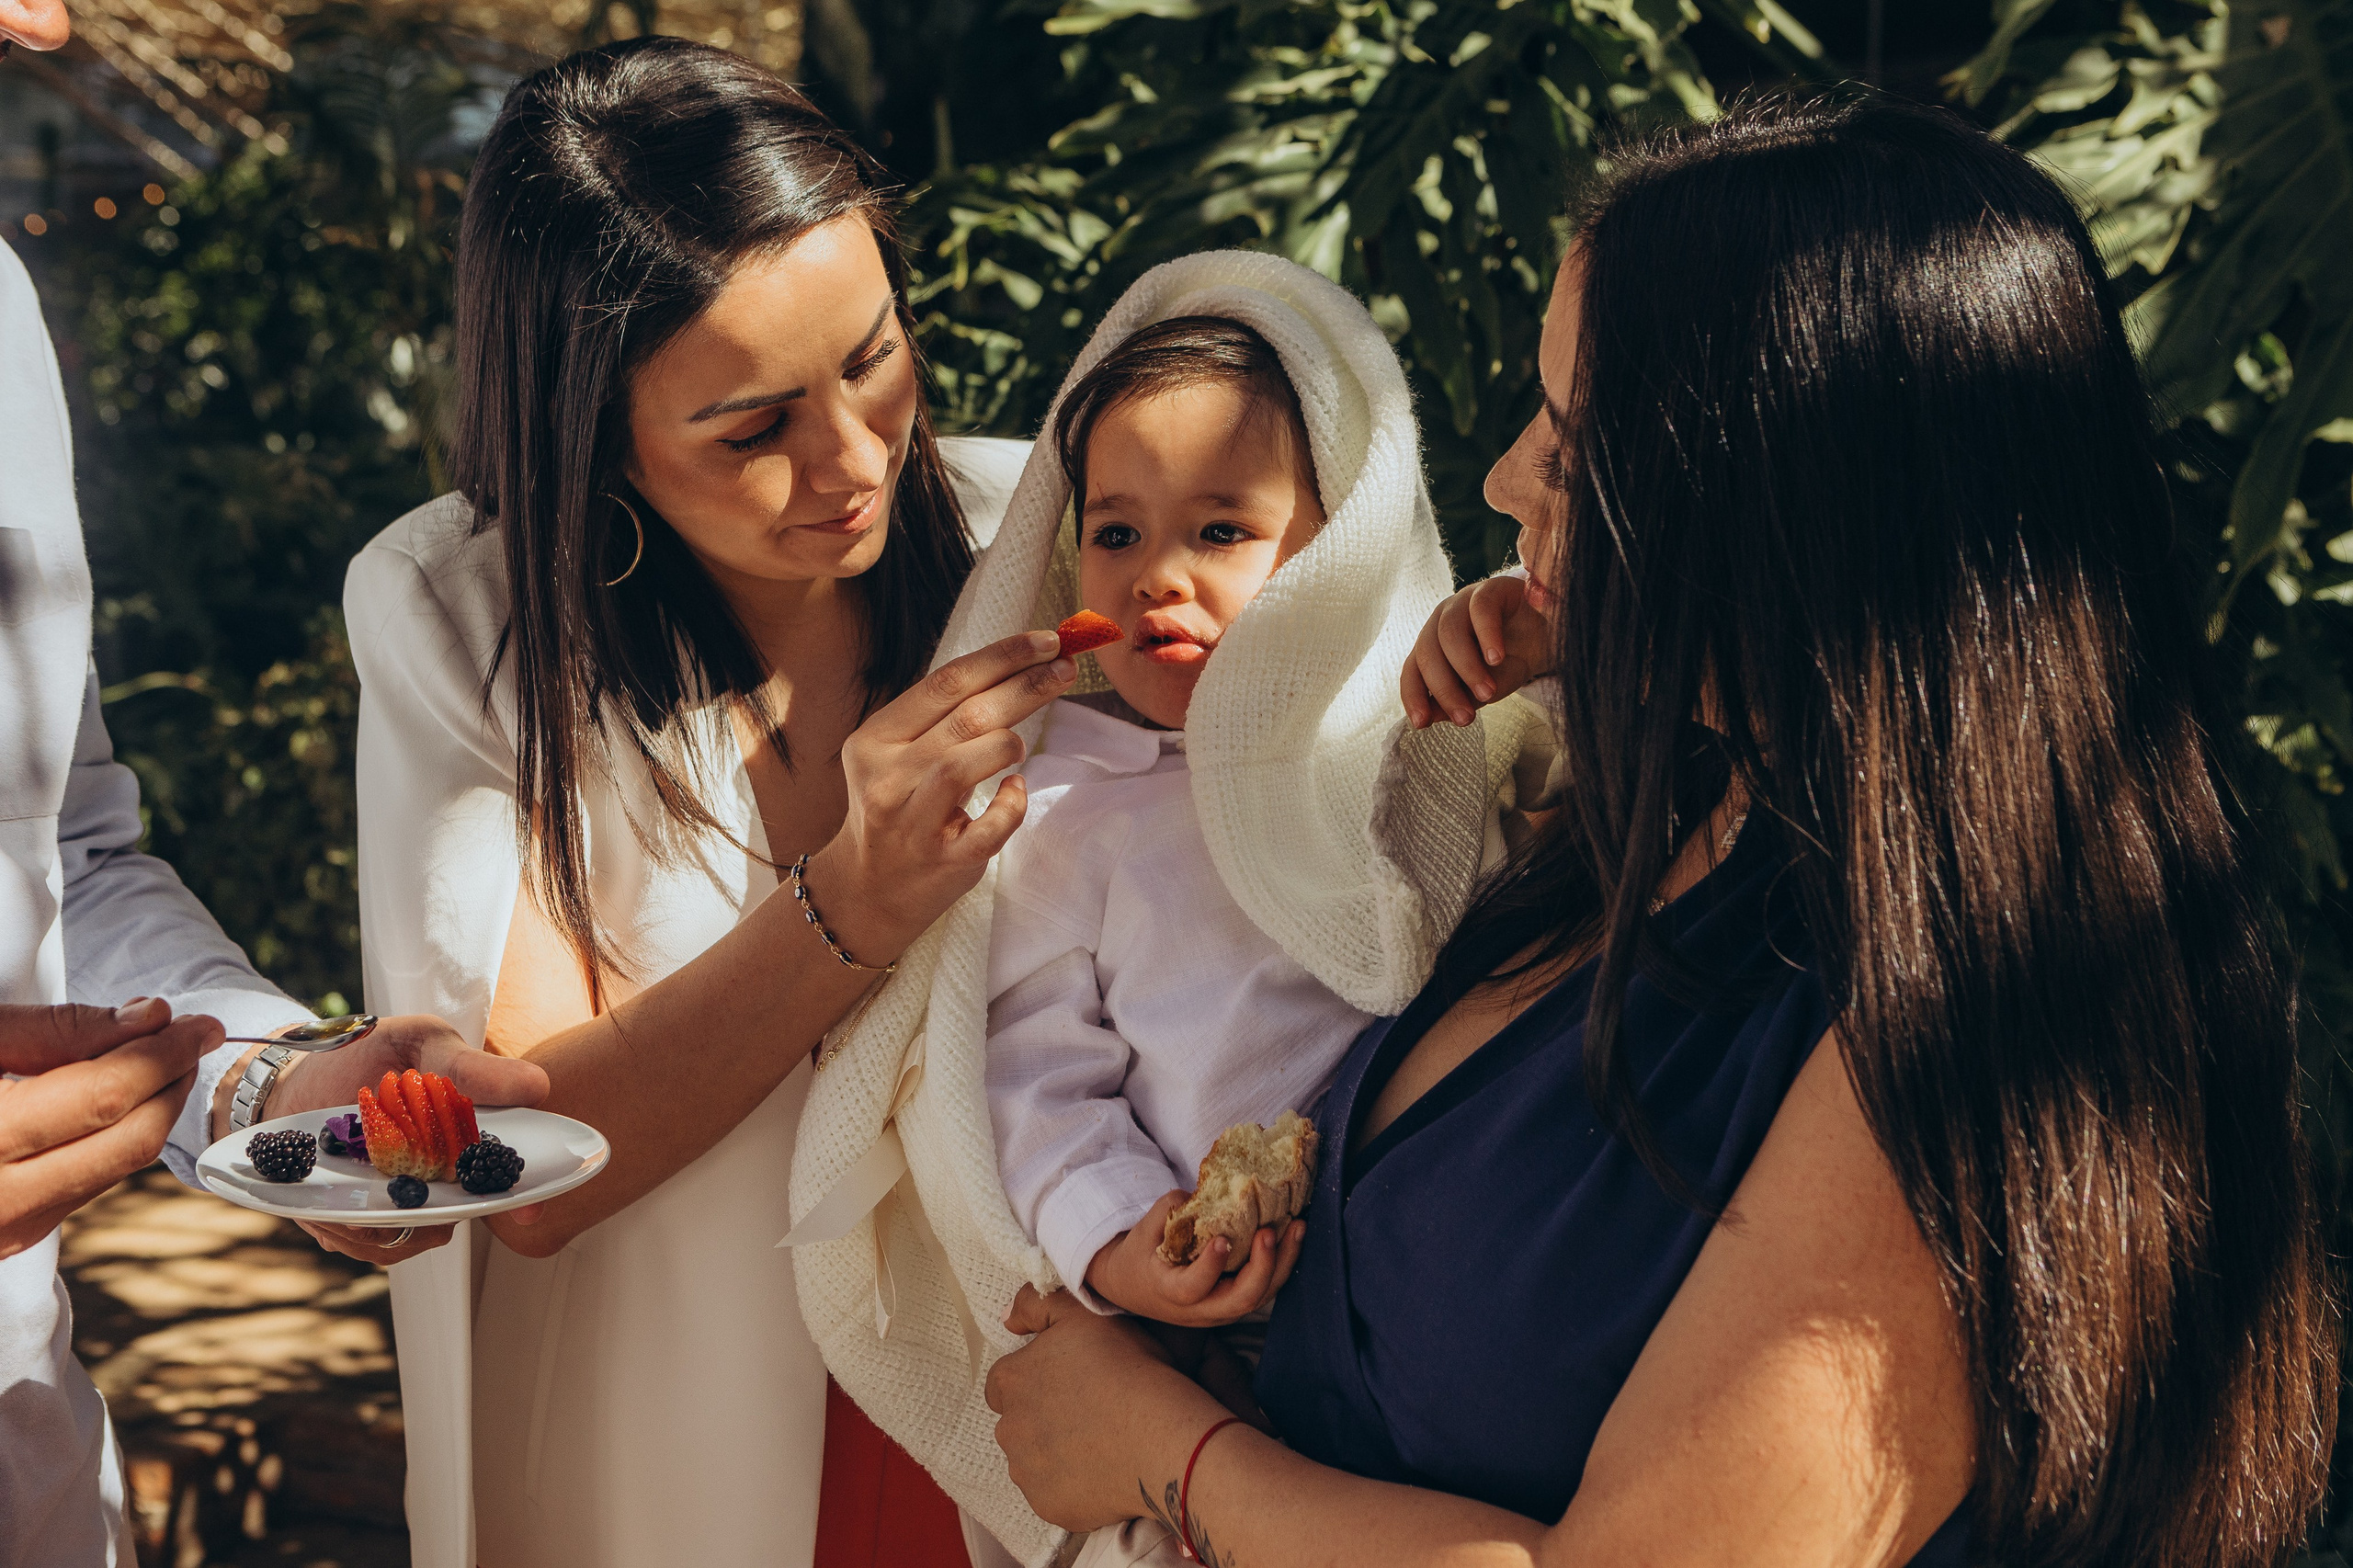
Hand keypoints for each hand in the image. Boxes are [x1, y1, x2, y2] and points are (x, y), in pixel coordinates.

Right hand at [0, 998, 221, 1258]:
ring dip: (147, 1112)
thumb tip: (151, 1017)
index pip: (104, 1096)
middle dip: (169, 1084)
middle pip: (125, 1141)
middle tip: (192, 1034)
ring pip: (111, 1170)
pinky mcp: (3, 1241)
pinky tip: (109, 1102)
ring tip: (153, 1059)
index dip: (163, 1052)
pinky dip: (108, 1142)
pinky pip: (79, 1188)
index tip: (199, 1019)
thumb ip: (55, 1031)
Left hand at [223, 1014, 551, 1267]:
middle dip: (423, 1210)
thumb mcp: (420, 1044)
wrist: (292, 1077)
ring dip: (371, 1216)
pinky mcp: (358, 1223)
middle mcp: (441, 1181)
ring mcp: (400, 1207)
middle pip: (451, 1217)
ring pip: (405, 1237)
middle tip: (380, 1175)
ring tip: (338, 1176)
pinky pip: (363, 1243)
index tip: (526, 1207)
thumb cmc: (365, 1054)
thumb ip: (469, 1067)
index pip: (505, 1175)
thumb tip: (537, 1086)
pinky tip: (322, 1197)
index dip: (522, 1194)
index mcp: (468, 1139)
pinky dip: (342, 1225)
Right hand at [807, 630, 1074, 962]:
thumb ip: (947, 716)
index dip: (1001, 657)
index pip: (945, 683)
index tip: (1048, 640)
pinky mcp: (942, 860)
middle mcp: (886, 777)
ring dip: (1007, 744)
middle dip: (1025, 686)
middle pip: (965, 717)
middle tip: (1067, 667)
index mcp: (876, 739)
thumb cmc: (904, 805)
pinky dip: (1012, 804)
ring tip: (1020, 746)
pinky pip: (989, 827)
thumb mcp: (903, 755)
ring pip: (962, 765)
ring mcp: (911, 822)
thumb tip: (1027, 664)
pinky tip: (1017, 790)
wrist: (870, 888)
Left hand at [989, 1285, 1220, 1530]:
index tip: (1069, 1378)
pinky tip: (1103, 1469)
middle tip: (1089, 1408)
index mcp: (1010, 1381)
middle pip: (1017, 1421)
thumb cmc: (1128, 1368)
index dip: (1035, 1376)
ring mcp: (1027, 1473)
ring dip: (1055, 1450)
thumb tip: (1007, 1317)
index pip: (1003, 1381)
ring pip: (1032, 1458)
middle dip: (1042, 1415)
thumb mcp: (1083, 1313)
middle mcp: (1008, 1429)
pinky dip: (1071, 1483)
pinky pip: (1053, 1492)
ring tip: (1100, 1439)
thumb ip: (1036, 1304)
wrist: (1162, 1437)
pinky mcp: (1048, 1506)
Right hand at [1086, 1191, 1305, 1327]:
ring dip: (1282, 1263)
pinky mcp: (1236, 1303)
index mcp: (1170, 1292)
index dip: (1210, 1268)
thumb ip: (1173, 1209)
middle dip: (1262, 1268)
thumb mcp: (1144, 1230)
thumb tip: (1210, 1193)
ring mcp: (1222, 1310)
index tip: (1223, 1240)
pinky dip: (1282, 1263)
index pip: (1193, 1288)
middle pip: (1240, 1301)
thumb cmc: (1141, 1254)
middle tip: (1269, 1232)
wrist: (1135, 1286)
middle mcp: (1200, 1309)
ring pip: (1261, 1297)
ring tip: (1298, 1227)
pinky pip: (1265, 1288)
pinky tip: (1294, 1234)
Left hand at [1400, 573, 1554, 729]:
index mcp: (1434, 645)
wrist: (1553, 634)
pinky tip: (1496, 659)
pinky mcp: (1492, 587)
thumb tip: (1431, 717)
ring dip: (1466, 667)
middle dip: (1444, 689)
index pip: (1412, 670)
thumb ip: (1463, 699)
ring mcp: (1464, 601)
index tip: (1422, 723)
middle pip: (1427, 653)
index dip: (1413, 696)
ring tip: (1487, 693)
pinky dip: (1486, 635)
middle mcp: (1442, 621)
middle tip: (1466, 717)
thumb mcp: (1489, 687)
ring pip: (1449, 632)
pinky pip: (1481, 608)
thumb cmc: (1514, 660)